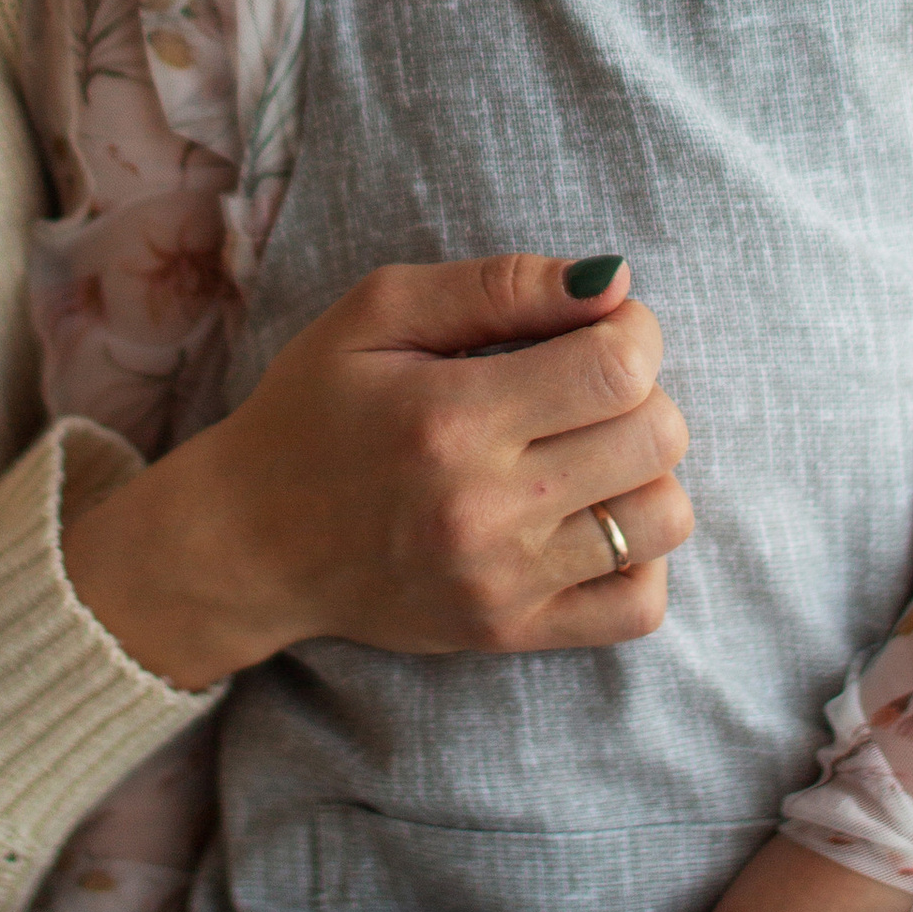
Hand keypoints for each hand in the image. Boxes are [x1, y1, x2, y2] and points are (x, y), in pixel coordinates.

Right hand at [64, 253, 694, 687]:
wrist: (248, 541)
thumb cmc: (312, 408)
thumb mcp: (378, 312)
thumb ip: (499, 285)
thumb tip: (614, 281)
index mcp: (453, 417)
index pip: (620, 369)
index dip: (634, 331)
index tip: (598, 329)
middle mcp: (487, 507)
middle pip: (657, 437)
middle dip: (642, 392)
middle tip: (586, 386)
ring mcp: (504, 580)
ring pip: (664, 519)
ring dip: (645, 472)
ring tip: (587, 451)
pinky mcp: (510, 631)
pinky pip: (638, 606)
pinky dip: (639, 557)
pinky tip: (591, 519)